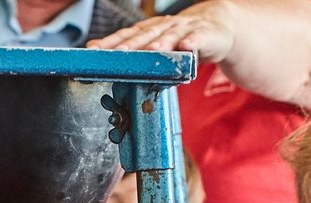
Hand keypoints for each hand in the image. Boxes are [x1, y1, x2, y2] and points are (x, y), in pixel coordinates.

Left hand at [88, 1, 235, 63]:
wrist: (217, 29)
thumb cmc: (181, 41)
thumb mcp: (158, 48)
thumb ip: (139, 58)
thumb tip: (109, 68)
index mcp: (151, 30)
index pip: (127, 35)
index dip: (111, 43)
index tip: (93, 51)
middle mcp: (165, 26)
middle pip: (145, 36)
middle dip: (131, 45)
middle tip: (118, 54)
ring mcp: (186, 29)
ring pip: (171, 35)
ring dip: (162, 42)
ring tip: (152, 51)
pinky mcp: (206, 35)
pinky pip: (198, 38)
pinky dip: (193, 42)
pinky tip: (186, 46)